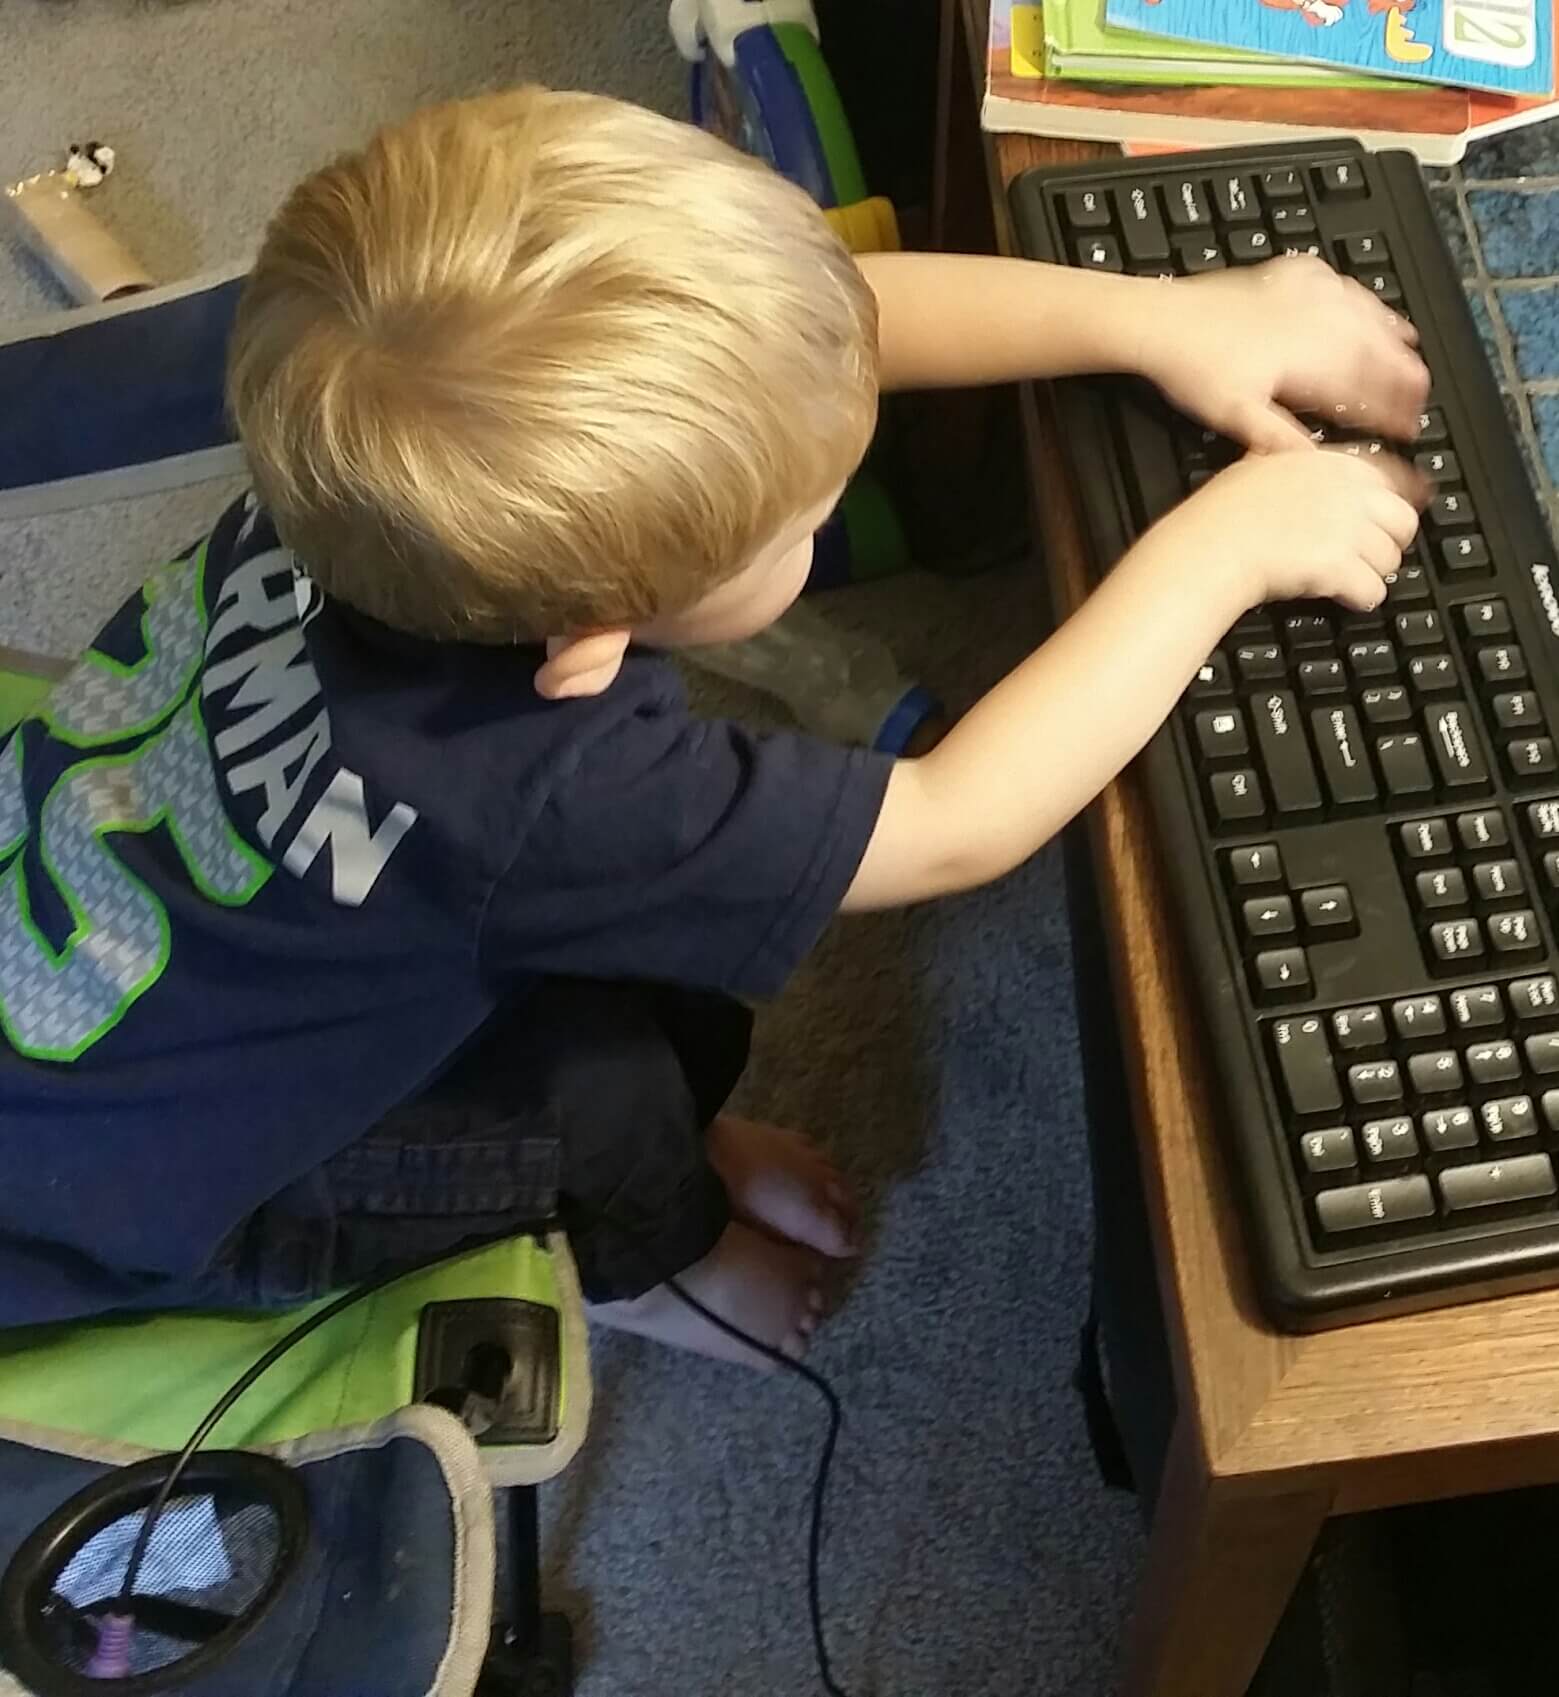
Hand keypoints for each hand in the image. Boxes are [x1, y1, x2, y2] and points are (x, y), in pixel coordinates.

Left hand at [1135, 258, 1428, 452]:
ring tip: (1411, 352)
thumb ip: (1282, 441)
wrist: (1162, 319)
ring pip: (1366, 315)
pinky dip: (1361, 299)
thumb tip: (1317, 465)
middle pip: (1377, 350)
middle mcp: (1318, 322)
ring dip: (1391, 336)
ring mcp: (1306, 294)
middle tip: (1420, 398)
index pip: (1366, 390)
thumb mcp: (1237, 417)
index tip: (1407, 430)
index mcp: (1311, 360)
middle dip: (1403, 377)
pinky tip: (1365, 305)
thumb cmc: (1194, 368)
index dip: (1391, 413)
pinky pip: (1341, 284)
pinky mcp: (1290, 276)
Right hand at [1143, 447, 1426, 614]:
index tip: (1387, 522)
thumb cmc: (1222, 513)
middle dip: (1391, 542)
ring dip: (1374, 574)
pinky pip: (1373, 591)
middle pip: (1403, 521)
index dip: (1390, 505)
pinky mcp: (1341, 566)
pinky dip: (1362, 598)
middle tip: (1372, 557)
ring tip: (1351, 581)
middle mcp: (1348, 493)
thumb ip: (1287, 458)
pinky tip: (1345, 598)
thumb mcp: (1257, 465)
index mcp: (1331, 464)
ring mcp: (1348, 530)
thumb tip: (1288, 451)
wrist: (1210, 548)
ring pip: (1391, 559)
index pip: (1389, 479)